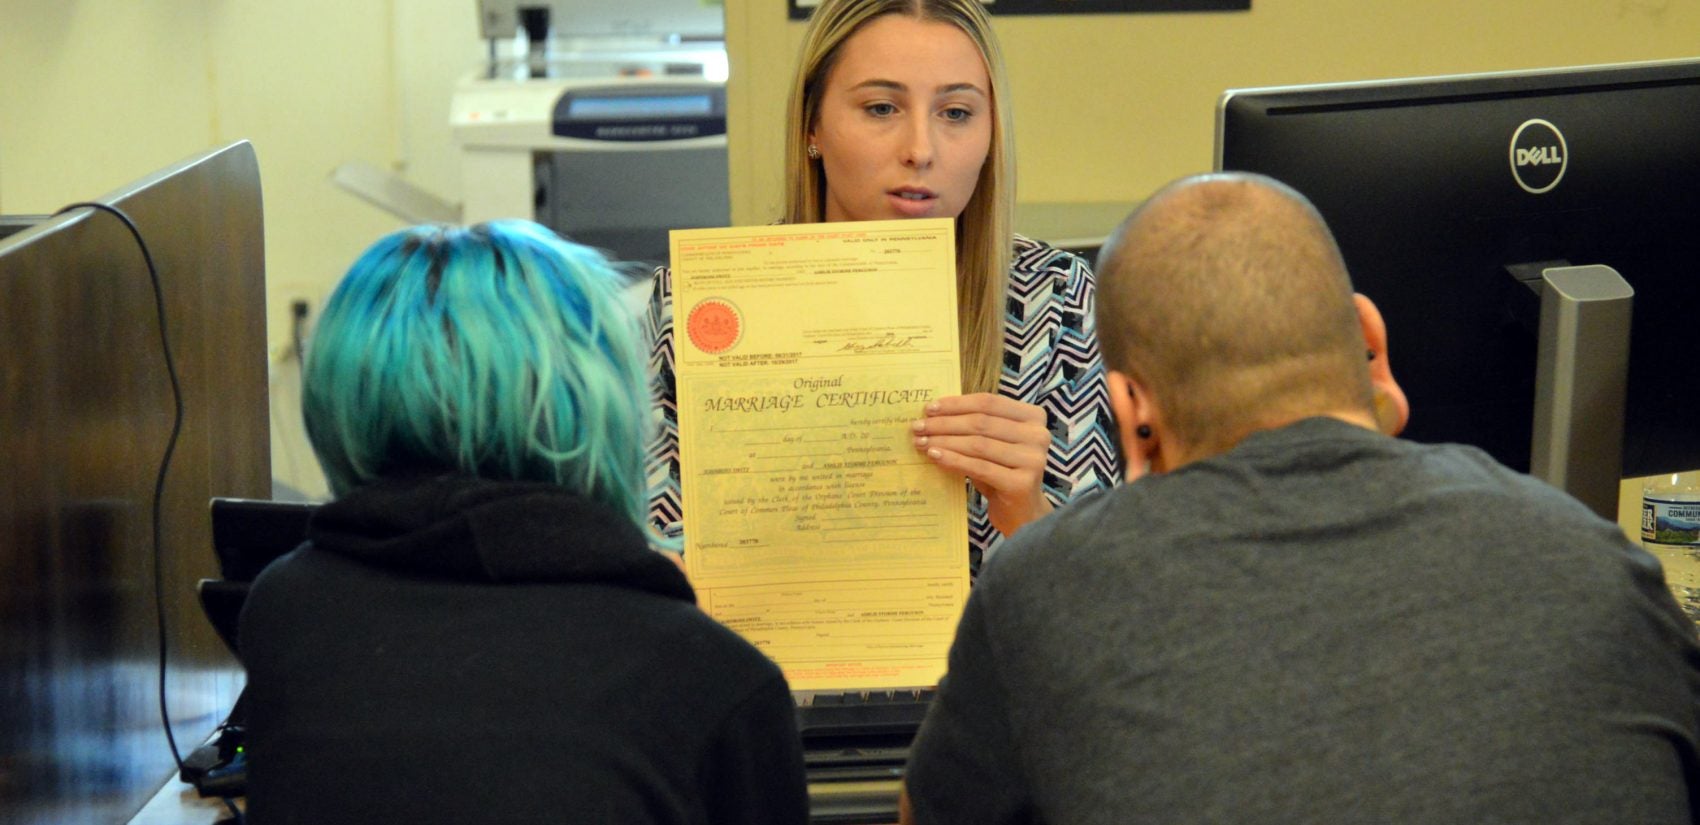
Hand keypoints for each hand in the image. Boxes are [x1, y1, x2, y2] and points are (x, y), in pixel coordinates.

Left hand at [912, 393, 1051, 536]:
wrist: (1022, 512)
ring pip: (978, 444)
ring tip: (921, 442)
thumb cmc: (1002, 472)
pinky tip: (934, 456)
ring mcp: (1033, 459)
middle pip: (981, 422)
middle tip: (918, 426)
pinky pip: (979, 467)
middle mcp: (1038, 435)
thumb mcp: (991, 443)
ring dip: (945, 441)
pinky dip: (953, 460)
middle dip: (945, 424)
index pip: (988, 402)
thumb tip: (933, 413)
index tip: (929, 408)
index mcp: (1033, 416)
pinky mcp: (1022, 483)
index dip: (957, 404)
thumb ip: (973, 426)